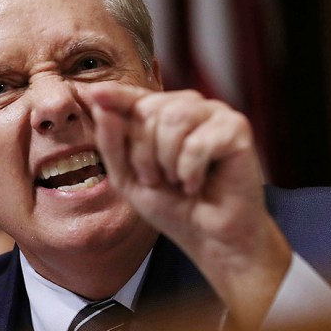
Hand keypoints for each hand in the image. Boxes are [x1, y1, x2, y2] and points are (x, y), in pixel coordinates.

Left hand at [90, 82, 291, 330]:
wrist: (209, 238)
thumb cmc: (172, 206)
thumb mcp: (127, 177)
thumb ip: (111, 141)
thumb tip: (100, 102)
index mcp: (161, 114)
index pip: (134, 98)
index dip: (115, 95)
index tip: (94, 93)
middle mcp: (188, 106)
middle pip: (149, 109)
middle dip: (144, 153)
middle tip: (157, 179)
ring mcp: (215, 114)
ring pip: (174, 118)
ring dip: (167, 161)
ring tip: (178, 180)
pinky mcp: (237, 129)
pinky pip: (198, 142)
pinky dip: (190, 171)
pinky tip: (198, 183)